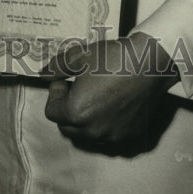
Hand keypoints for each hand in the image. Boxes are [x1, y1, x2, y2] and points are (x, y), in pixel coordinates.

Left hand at [41, 32, 177, 150]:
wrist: (149, 63)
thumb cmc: (112, 58)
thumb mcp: (79, 56)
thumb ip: (57, 67)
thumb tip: (43, 74)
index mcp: (76, 113)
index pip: (52, 112)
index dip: (55, 93)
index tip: (65, 80)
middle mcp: (93, 131)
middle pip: (68, 127)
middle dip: (67, 109)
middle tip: (77, 88)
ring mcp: (114, 137)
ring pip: (88, 134)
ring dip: (86, 119)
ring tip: (95, 96)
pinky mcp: (131, 136)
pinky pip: (110, 136)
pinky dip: (107, 125)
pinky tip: (113, 106)